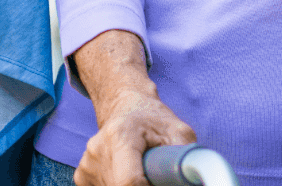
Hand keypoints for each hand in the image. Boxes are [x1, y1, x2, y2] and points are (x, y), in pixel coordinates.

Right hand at [70, 30, 196, 185]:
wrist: (124, 103)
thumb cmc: (154, 118)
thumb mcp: (179, 133)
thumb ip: (187, 158)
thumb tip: (199, 180)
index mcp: (120, 136)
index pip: (130, 183)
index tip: (160, 183)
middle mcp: (98, 149)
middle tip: (154, 176)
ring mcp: (87, 163)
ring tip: (141, 171)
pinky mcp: (82, 174)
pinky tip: (126, 173)